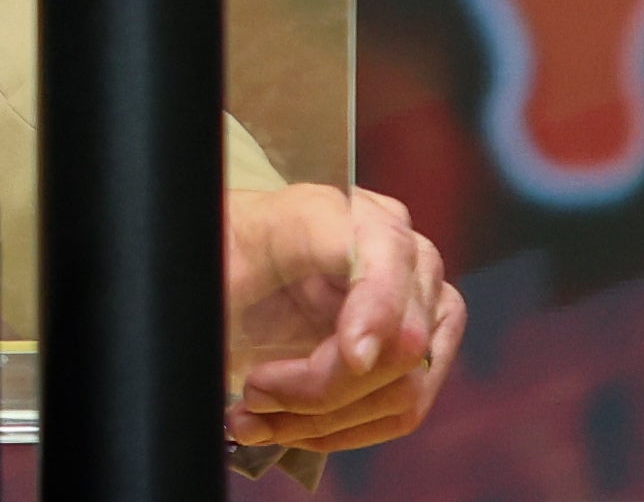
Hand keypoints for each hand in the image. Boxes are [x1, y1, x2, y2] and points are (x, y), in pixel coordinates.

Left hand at [223, 184, 461, 452]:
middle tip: (253, 396)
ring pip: (404, 389)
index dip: (377, 308)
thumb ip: (239, 278)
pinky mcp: (428, 347)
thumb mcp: (215, 261)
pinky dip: (342, 431)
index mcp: (335, 211)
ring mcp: (421, 298)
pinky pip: (402, 411)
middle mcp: (396, 247)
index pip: (384, 252)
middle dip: (322, 389)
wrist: (233, 271)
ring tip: (258, 420)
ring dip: (326, 421)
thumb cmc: (222, 259)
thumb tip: (293, 333)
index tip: (353, 358)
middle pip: (400, 342)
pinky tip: (288, 427)